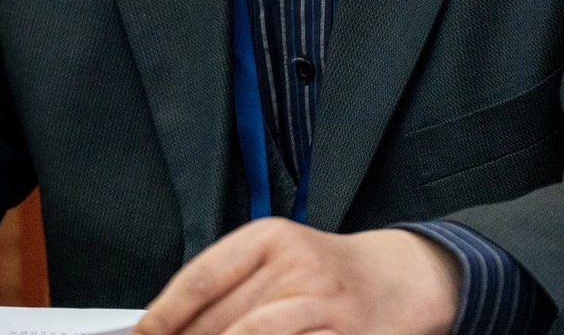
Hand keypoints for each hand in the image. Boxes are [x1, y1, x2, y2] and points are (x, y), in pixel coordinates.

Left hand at [133, 219, 461, 334]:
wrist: (400, 279)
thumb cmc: (324, 274)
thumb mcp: (277, 259)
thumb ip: (228, 286)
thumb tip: (166, 325)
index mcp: (270, 238)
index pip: (201, 279)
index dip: (163, 316)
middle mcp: (297, 265)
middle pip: (221, 319)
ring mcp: (324, 304)